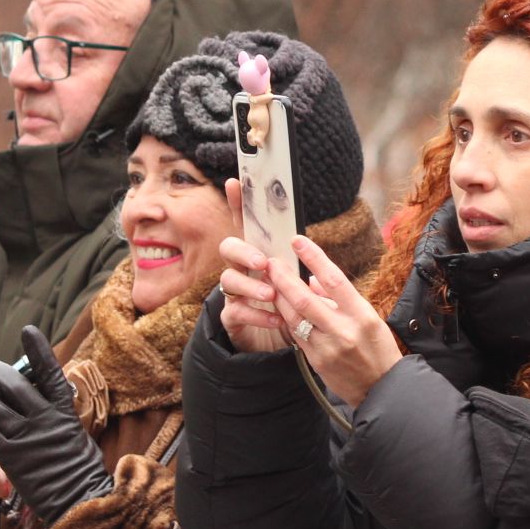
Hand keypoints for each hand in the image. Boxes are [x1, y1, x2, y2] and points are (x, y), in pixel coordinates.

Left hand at [0, 326, 111, 522]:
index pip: (50, 374)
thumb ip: (58, 419)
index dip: (38, 352)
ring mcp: (28, 439)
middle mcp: (45, 421)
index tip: (28, 331)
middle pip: (15, 386)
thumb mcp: (77, 437)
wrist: (81, 502)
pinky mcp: (12, 458)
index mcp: (64, 414)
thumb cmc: (82, 473)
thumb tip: (48, 403)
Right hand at [218, 178, 291, 352]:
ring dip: (251, 285)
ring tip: (272, 295)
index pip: (246, 225)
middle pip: (228, 247)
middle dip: (243, 251)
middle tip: (262, 262)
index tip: (235, 182)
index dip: (237, 204)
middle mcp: (241, 269)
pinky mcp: (233, 319)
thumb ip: (295, 264)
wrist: (281, 346)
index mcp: (258, 255)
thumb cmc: (291, 307)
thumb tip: (300, 242)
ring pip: (229, 280)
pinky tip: (276, 320)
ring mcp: (234, 294)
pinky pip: (236, 312)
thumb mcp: (297, 283)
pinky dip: (257, 315)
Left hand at [264, 232, 401, 408]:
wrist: (382, 389)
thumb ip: (341, 298)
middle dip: (284, 278)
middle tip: (270, 262)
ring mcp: (327, 347)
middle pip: (305, 299)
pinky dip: (286, 318)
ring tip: (268, 280)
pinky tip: (278, 306)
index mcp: (362, 314)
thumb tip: (315, 279)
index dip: (313, 258)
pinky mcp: (316, 362)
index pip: (334, 279)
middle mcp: (343, 330)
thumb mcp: (369, 318)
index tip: (298, 241)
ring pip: (294, 317)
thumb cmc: (378, 348)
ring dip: (278, 296)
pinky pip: (296, 335)